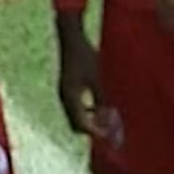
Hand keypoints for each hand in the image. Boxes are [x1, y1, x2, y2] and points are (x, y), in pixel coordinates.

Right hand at [55, 13, 103, 136]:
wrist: (70, 38)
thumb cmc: (84, 55)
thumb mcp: (96, 77)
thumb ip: (101, 98)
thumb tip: (108, 117)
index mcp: (71, 97)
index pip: (82, 124)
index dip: (96, 132)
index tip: (109, 135)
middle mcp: (64, 99)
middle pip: (76, 125)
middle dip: (91, 130)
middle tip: (108, 131)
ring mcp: (63, 94)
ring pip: (74, 118)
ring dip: (88, 122)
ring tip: (105, 121)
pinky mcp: (66, 90)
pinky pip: (74, 109)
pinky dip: (85, 113)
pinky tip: (97, 107)